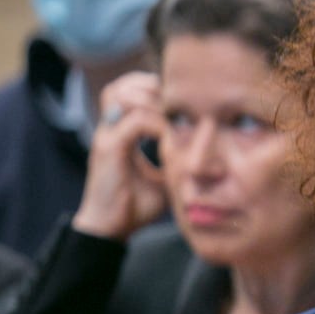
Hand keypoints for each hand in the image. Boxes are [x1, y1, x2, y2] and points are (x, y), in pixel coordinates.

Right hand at [71, 72, 166, 239]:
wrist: (110, 228)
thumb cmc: (135, 205)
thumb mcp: (163, 177)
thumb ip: (175, 158)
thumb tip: (208, 155)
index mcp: (118, 130)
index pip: (129, 90)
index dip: (154, 90)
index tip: (181, 106)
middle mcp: (109, 128)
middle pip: (123, 85)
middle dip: (153, 89)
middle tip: (179, 108)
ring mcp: (107, 135)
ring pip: (123, 94)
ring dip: (153, 102)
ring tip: (172, 119)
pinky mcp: (109, 149)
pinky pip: (135, 122)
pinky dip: (157, 124)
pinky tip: (170, 137)